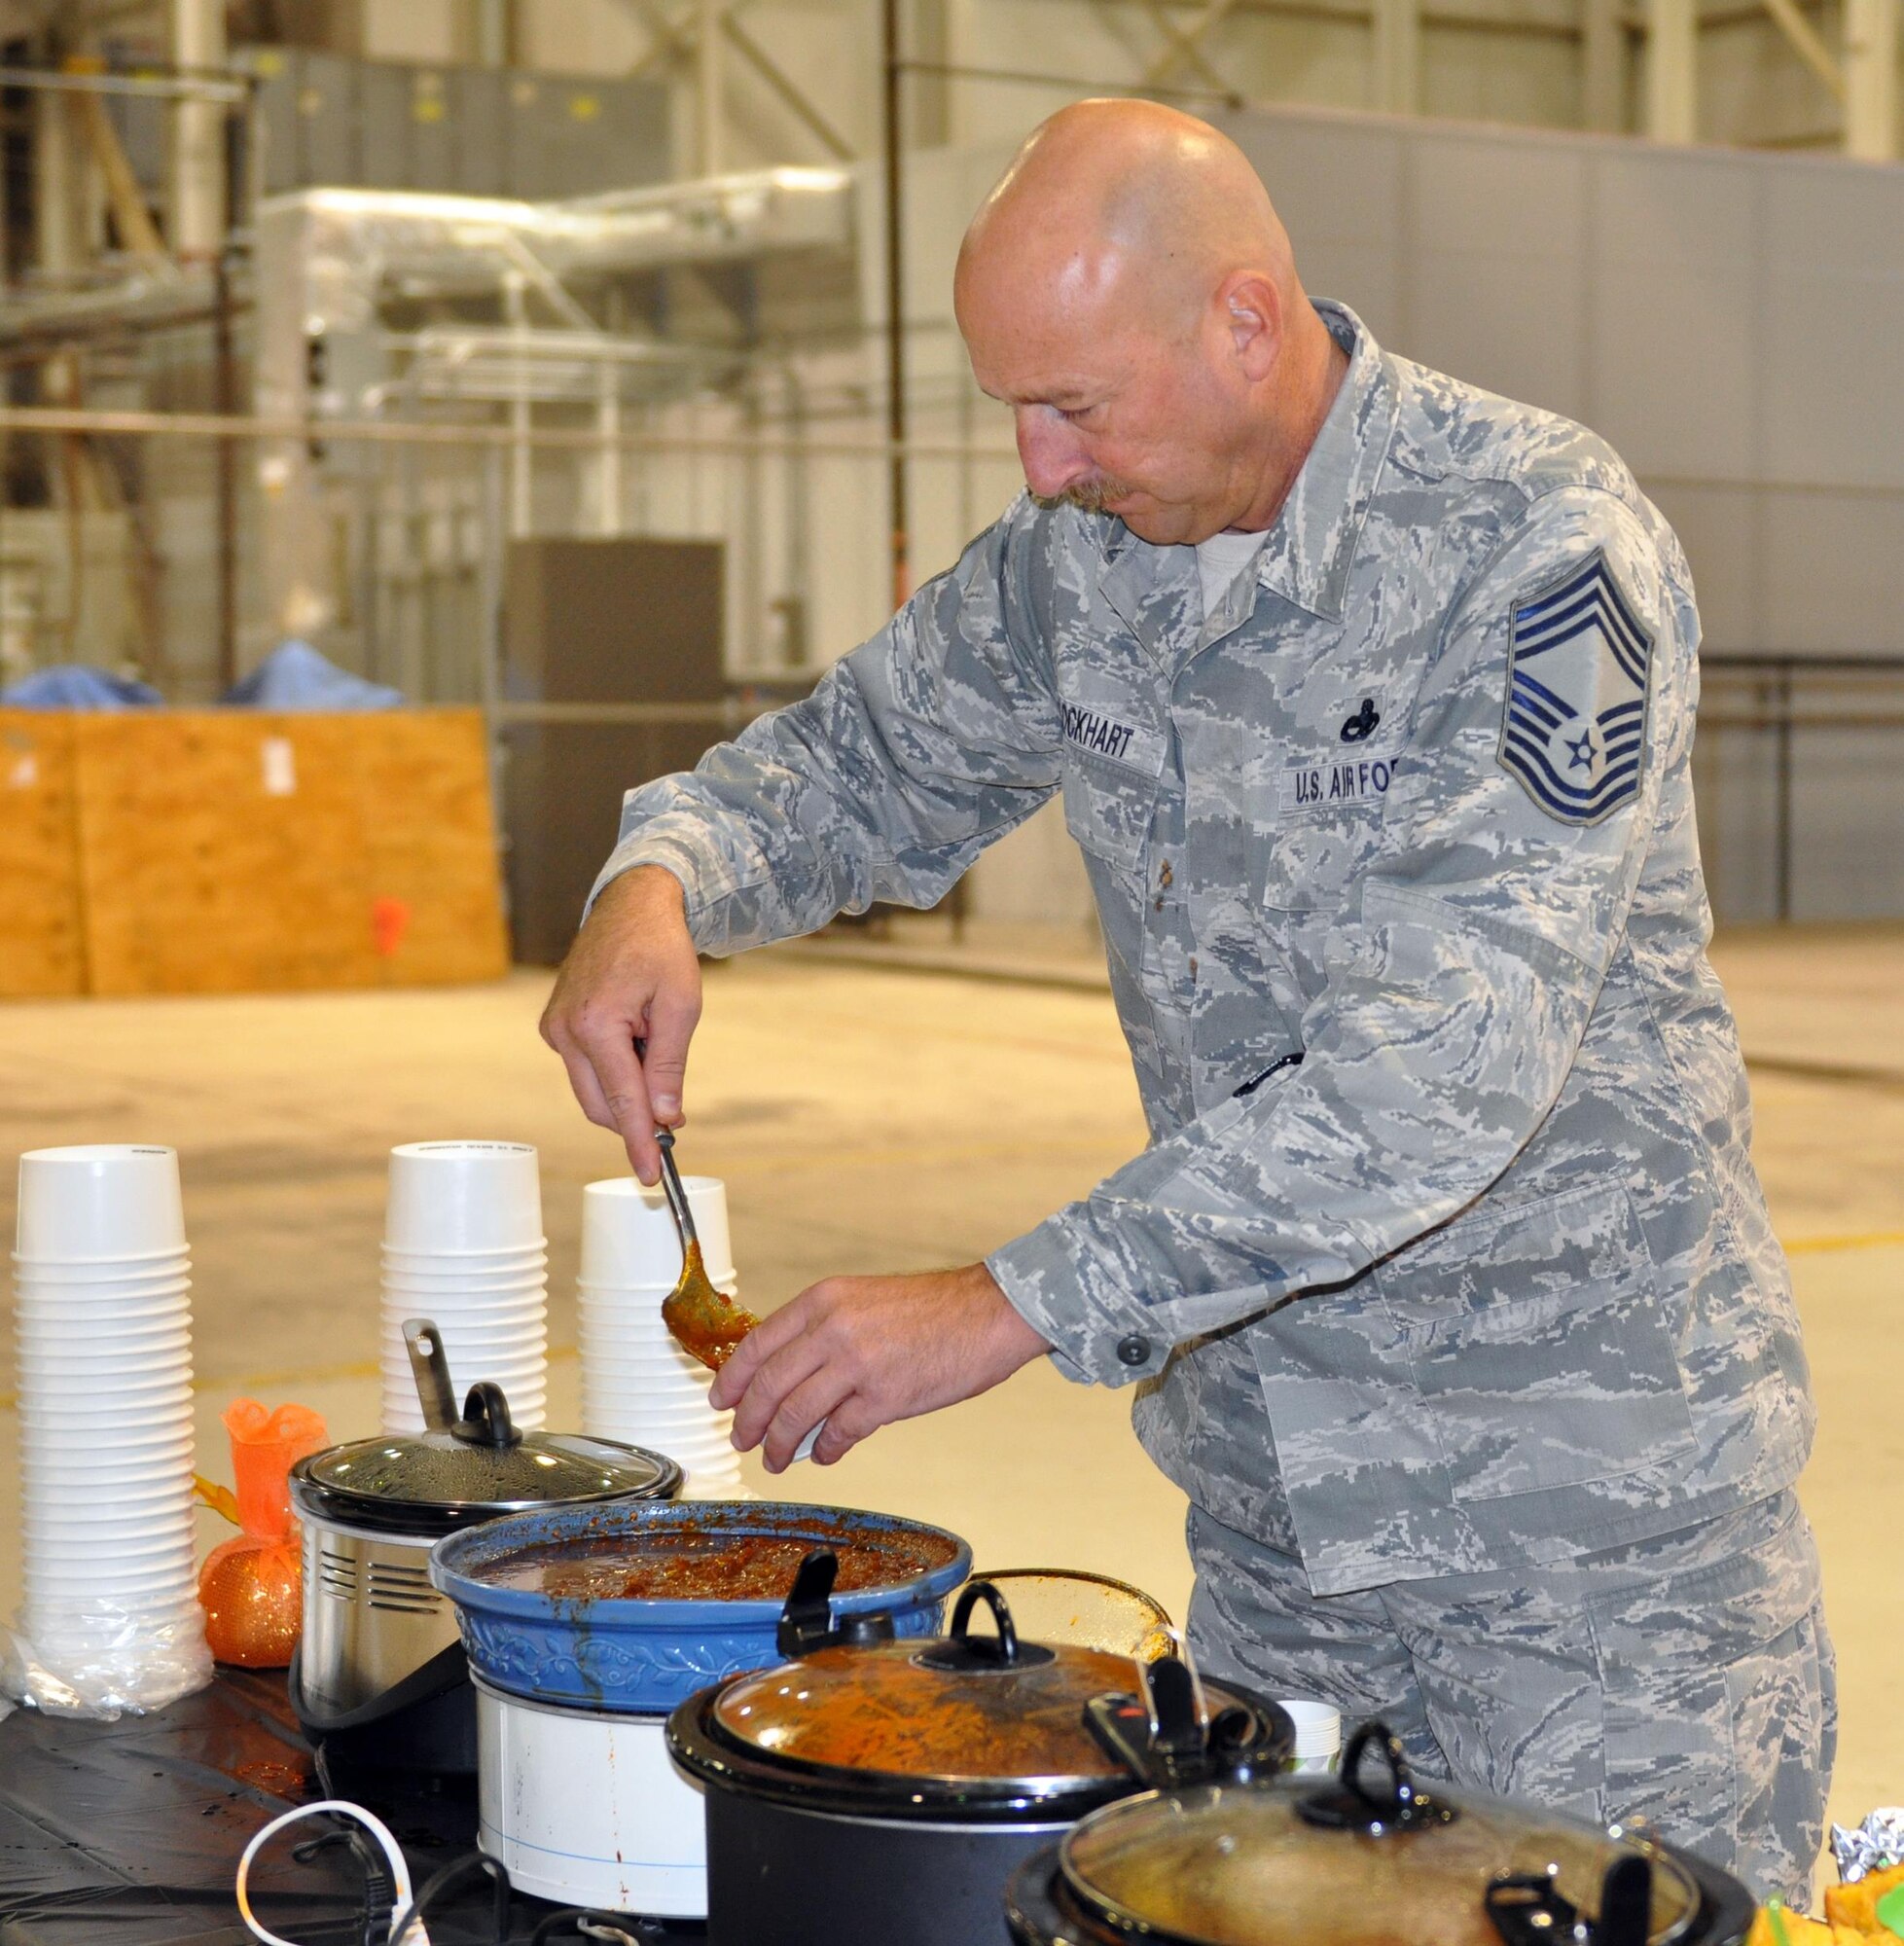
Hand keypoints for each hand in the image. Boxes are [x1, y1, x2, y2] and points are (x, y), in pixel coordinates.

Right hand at [539, 865, 700, 1183]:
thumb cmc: (662, 949)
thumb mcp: (681, 1007)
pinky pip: (586, 1068)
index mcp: (596, 1024)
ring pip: (592, 1091)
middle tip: (673, 1107)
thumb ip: (669, 1067)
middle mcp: (565, 1031)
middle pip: (601, 1105)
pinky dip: (614, 1068)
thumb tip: (664, 1120)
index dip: (639, 1143)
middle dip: (637, 1114)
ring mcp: (554, 1029)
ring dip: (627, 1086)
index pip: (622, 1101)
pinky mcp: (554, 1026)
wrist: (631, 906)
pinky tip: (634, 1034)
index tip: (651, 1176)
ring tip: (654, 1041)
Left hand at [709, 1263, 1052, 1469]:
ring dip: (779, 1445)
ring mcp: (858, 1365)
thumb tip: (787, 1377)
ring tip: (776, 1459)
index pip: (758, 1343)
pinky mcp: (885, 1398)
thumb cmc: (933, 1309)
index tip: (721, 1400)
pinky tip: (823, 1455)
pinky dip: (825, 1450)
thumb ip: (824, 1332)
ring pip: (795, 1415)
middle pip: (769, 1385)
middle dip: (748, 1420)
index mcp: (824, 1300)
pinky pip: (839, 1434)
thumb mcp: (864, 1301)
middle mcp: (833, 1329)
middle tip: (742, 1439)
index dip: (732, 1378)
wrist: (988, 1313)